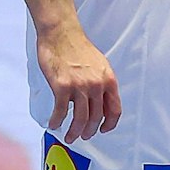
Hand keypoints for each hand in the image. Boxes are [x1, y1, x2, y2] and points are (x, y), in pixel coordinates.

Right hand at [38, 20, 121, 142]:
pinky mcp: (62, 87)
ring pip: (80, 119)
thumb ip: (101, 82)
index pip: (115, 110)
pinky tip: (54, 124)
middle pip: (96, 118)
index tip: (103, 130)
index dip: (109, 124)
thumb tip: (100, 100)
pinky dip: (57, 121)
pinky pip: (61, 111)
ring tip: (70, 137)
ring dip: (74, 132)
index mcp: (108, 80)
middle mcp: (96, 85)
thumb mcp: (99, 64)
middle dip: (89, 131)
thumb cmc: (77, 46)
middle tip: (83, 136)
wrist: (61, 33)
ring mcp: (80, 87)